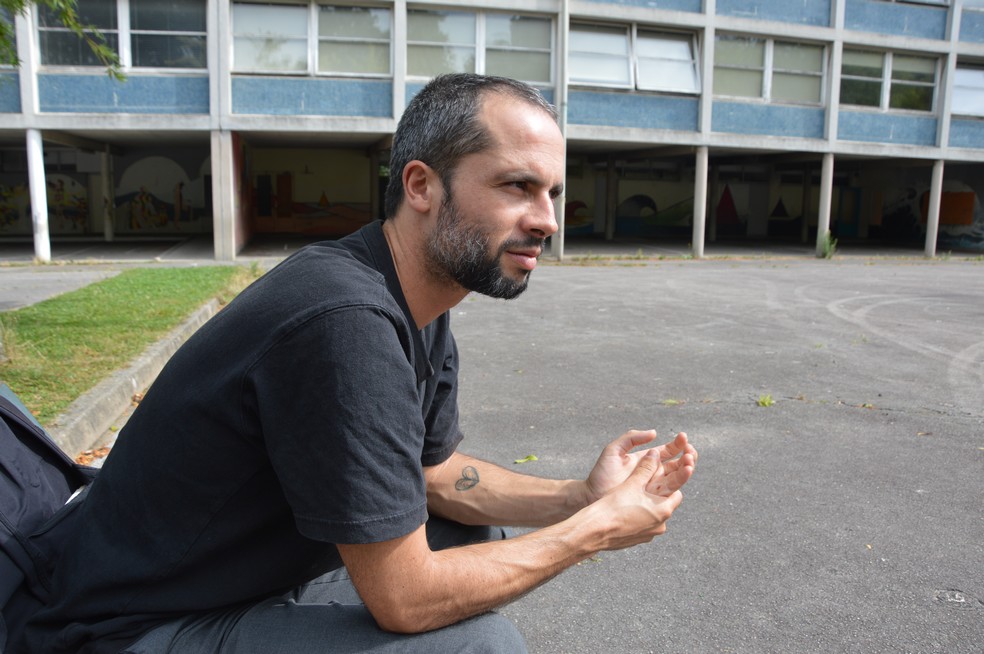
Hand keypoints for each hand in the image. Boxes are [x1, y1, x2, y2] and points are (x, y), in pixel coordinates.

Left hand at [582, 430, 696, 504]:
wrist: (592, 495)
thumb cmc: (601, 473)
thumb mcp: (614, 449)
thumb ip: (631, 437)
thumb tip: (654, 433)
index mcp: (646, 459)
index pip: (668, 450)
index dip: (678, 444)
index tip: (683, 437)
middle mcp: (654, 473)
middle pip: (678, 464)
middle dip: (687, 456)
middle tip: (690, 452)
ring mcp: (654, 486)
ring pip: (677, 477)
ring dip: (687, 468)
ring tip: (689, 462)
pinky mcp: (653, 500)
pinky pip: (671, 492)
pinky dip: (680, 483)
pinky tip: (685, 474)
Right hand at [586, 447, 694, 550]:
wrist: (595, 531)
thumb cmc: (614, 506)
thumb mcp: (632, 483)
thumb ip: (646, 468)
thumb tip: (654, 453)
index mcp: (663, 511)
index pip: (676, 494)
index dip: (667, 483)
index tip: (657, 478)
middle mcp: (660, 526)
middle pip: (664, 506)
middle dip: (656, 495)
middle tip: (642, 486)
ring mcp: (649, 535)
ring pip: (653, 516)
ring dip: (646, 507)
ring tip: (631, 498)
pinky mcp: (637, 540)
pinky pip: (642, 526)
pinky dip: (637, 517)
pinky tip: (623, 511)